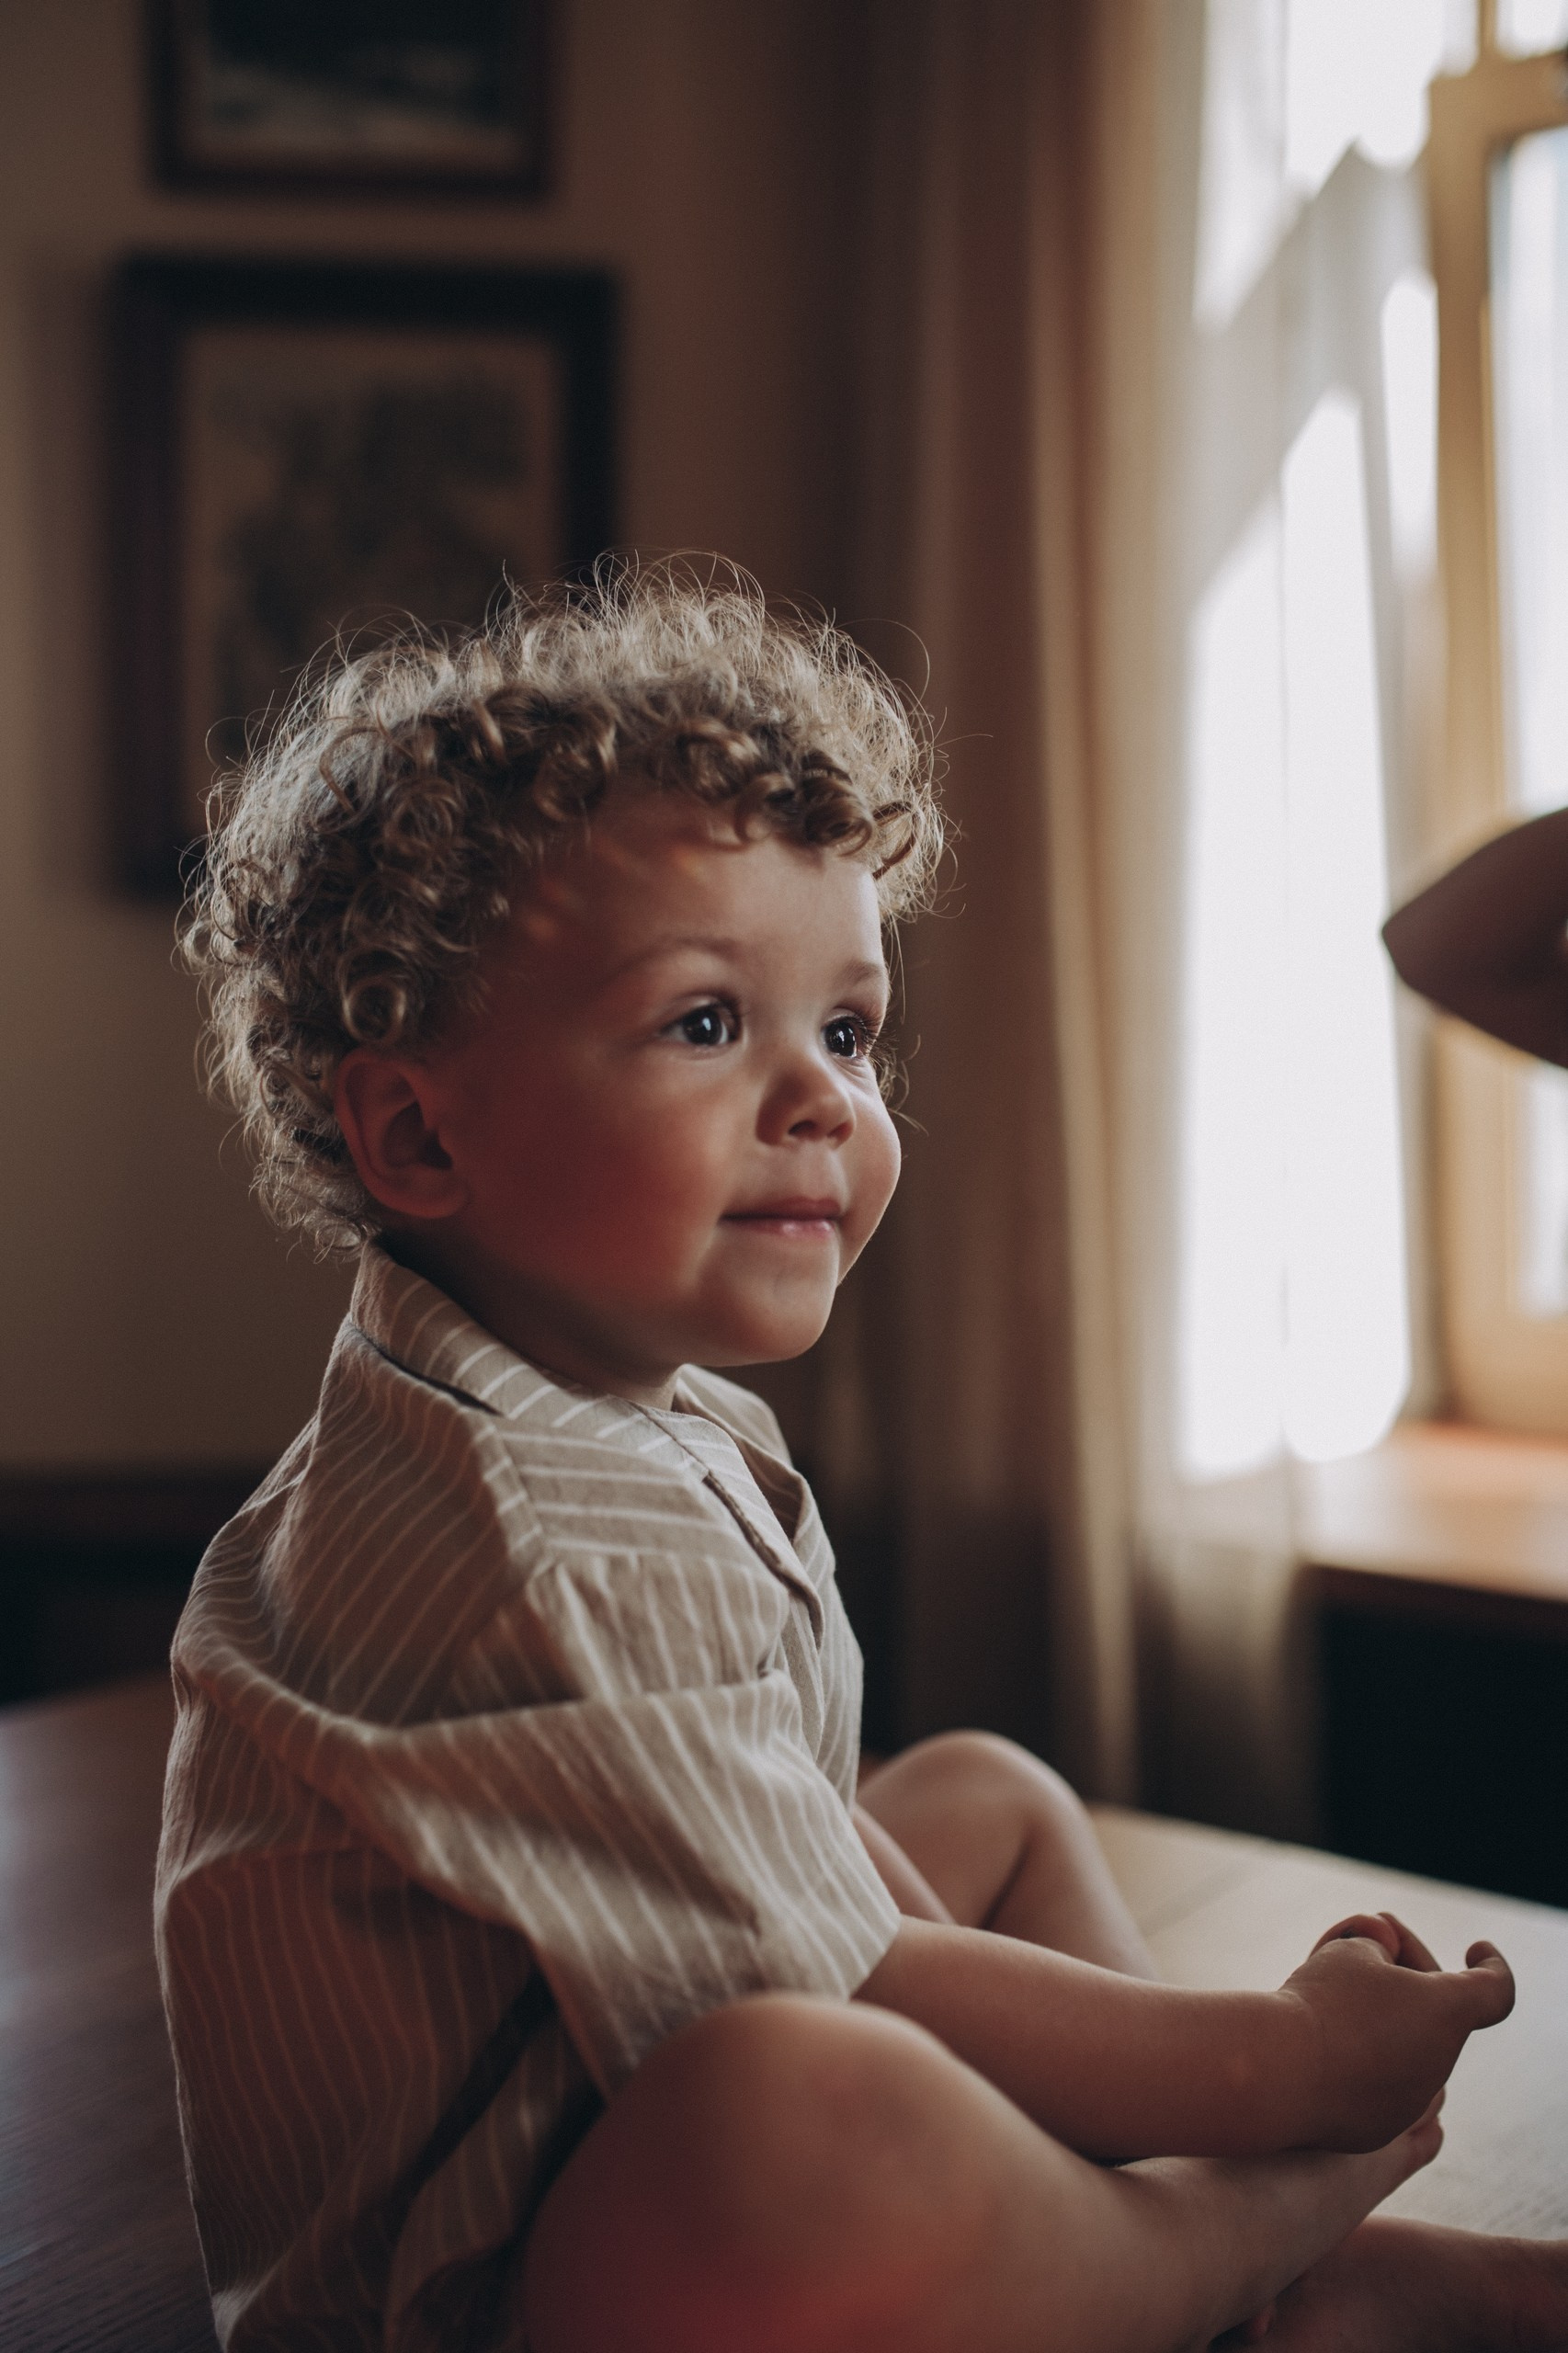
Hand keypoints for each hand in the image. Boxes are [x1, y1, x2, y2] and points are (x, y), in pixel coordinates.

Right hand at [1281, 1911, 1512, 2150]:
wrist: (1280, 2072)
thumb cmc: (1321, 2001)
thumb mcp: (1351, 1949)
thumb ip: (1378, 1950)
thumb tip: (1383, 1968)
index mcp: (1447, 2012)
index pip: (1495, 1990)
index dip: (1491, 1964)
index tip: (1475, 1948)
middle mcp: (1439, 2062)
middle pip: (1434, 2010)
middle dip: (1405, 1972)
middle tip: (1364, 1940)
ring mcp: (1410, 2102)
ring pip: (1403, 2048)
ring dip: (1378, 2018)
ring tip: (1330, 1993)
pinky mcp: (1377, 2129)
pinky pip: (1375, 2084)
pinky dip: (1355, 2058)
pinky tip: (1318, 2040)